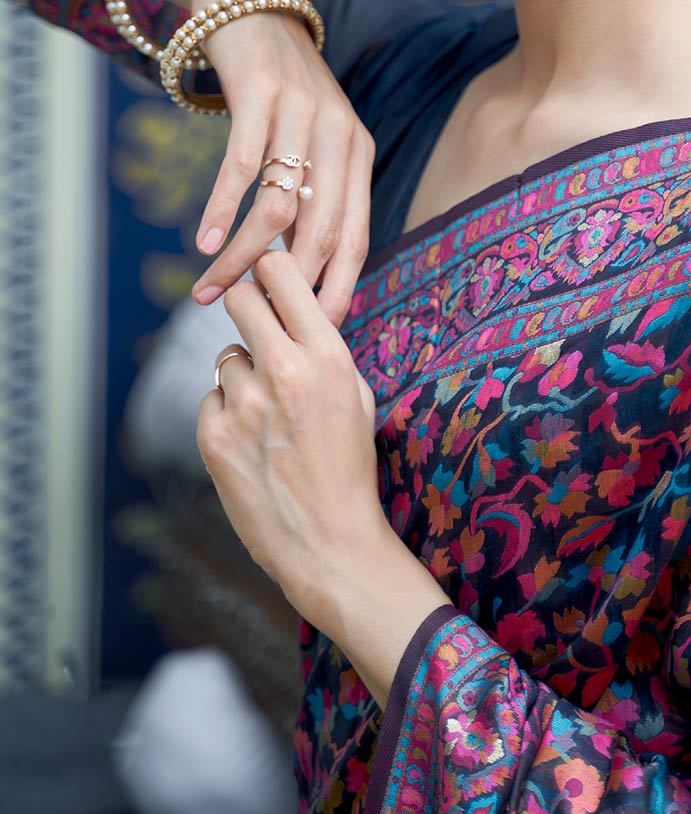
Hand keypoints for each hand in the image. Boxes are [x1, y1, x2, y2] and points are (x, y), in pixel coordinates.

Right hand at [187, 0, 375, 326]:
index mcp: (358, 152)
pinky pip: (242, 167)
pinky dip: (219, 209)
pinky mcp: (260, 94)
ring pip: (276, 207)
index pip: (357, 236)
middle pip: (320, 231)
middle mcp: (339, 133)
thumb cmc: (279, 86)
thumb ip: (312, 194)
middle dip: (285, 286)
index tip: (317, 333)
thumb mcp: (309, 138)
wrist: (247, 4)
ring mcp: (302, 113)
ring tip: (209, 289)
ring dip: (240, 256)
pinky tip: (200, 242)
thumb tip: (300, 270)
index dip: (339, 287)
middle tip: (254, 322)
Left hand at [196, 248, 388, 619]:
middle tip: (261, 333)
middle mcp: (283, 371)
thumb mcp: (354, 394)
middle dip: (249, 310)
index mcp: (326, 355)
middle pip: (241, 299)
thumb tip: (290, 304)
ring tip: (269, 414)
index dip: (270, 271)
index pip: (280, 272)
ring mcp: (244, 404)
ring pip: (226, 357)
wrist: (330, 542)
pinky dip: (228, 414)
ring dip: (243, 376)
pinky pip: (212, 399)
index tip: (270, 280)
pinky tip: (253, 443)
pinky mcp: (213, 436)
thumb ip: (321, 347)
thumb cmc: (349, 466)